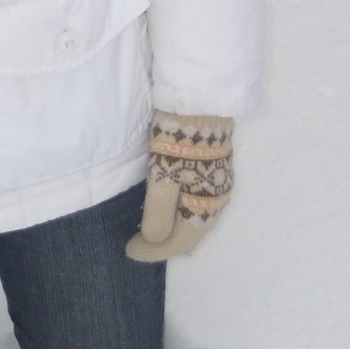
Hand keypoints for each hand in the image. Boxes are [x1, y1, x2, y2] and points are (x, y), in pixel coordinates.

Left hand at [125, 113, 233, 261]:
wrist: (202, 97)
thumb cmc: (178, 138)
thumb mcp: (163, 176)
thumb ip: (158, 213)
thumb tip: (153, 241)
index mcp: (204, 205)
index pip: (178, 243)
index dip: (152, 252)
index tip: (128, 250)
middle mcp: (218, 201)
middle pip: (191, 235)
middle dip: (164, 246)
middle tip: (139, 244)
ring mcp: (220, 185)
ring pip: (197, 221)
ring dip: (175, 231)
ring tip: (152, 231)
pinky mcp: (218, 169)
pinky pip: (201, 205)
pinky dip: (183, 215)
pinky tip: (172, 208)